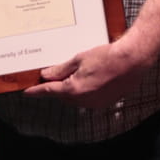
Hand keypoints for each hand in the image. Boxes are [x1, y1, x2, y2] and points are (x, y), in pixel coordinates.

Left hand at [23, 0, 159, 107]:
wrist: (132, 61)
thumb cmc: (107, 57)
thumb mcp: (79, 59)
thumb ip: (61, 69)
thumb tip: (46, 75)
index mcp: (74, 89)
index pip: (49, 91)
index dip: (37, 91)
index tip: (27, 92)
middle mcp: (83, 100)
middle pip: (62, 96)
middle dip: (55, 87)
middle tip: (49, 77)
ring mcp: (95, 103)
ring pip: (74, 98)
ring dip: (69, 90)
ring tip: (71, 75)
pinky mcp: (104, 102)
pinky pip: (87, 99)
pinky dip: (82, 91)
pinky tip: (85, 79)